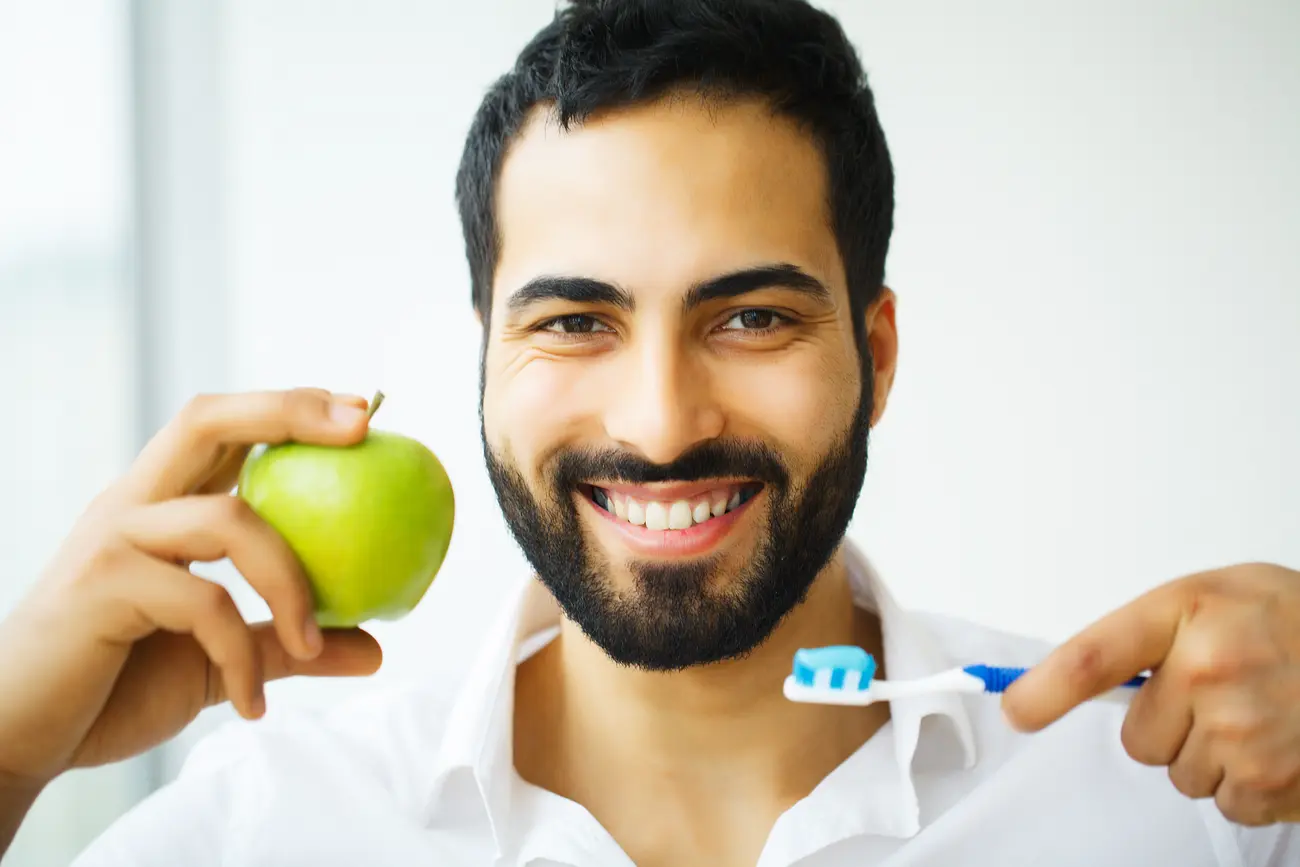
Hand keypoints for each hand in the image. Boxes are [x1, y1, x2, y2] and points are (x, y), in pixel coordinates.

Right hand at [0, 389, 384, 793]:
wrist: (20, 738)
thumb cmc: (114, 687)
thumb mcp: (219, 660)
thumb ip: (286, 646)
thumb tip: (375, 647)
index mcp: (159, 506)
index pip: (224, 430)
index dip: (290, 409)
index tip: (361, 410)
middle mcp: (133, 505)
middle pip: (207, 421)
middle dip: (286, 410)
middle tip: (359, 427)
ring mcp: (112, 539)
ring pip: (225, 518)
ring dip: (291, 582)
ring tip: (312, 645)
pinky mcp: (99, 586)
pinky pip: (202, 605)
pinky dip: (243, 657)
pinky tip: (252, 706)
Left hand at [1003, 563, 1299, 825]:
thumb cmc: (1294, 619)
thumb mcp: (1217, 598)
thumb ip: (1154, 635)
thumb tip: (1092, 684)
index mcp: (1187, 612)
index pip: (1093, 658)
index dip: (1043, 690)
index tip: (1013, 708)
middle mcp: (1210, 670)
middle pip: (1137, 738)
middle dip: (1169, 723)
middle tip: (1219, 692)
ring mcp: (1242, 730)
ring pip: (1178, 771)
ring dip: (1210, 753)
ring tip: (1260, 712)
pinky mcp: (1272, 780)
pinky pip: (1223, 801)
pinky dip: (1246, 782)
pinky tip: (1280, 743)